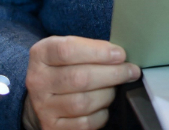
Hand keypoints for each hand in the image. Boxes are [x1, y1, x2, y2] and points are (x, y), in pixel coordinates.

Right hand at [24, 36, 139, 129]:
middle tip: (131, 71)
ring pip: (83, 102)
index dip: (98, 52)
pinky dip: (101, 115)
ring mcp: (43, 108)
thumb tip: (121, 55)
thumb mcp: (69, 49)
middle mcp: (37, 81)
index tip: (120, 54)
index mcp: (41, 54)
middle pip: (79, 78)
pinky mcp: (52, 128)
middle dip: (112, 74)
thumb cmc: (65, 66)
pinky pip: (84, 123)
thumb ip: (90, 48)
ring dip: (107, 94)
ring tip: (115, 87)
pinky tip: (104, 106)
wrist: (42, 97)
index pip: (68, 50)